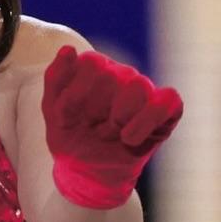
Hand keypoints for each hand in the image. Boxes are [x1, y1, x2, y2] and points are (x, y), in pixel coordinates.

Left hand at [41, 44, 183, 208]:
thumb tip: (68, 49)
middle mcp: (121, 73)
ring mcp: (145, 90)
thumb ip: (55, 78)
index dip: (77, 95)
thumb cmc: (70, 136)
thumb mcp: (52, 111)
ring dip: (118, 118)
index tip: (70, 116)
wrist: (88, 172)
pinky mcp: (166, 108)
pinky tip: (129, 139)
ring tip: (111, 135)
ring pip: (138, 87)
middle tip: (92, 129)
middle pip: (112, 77)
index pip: (91, 63)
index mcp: (93, 68)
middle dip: (96, 110)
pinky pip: (168, 100)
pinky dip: (148, 120)